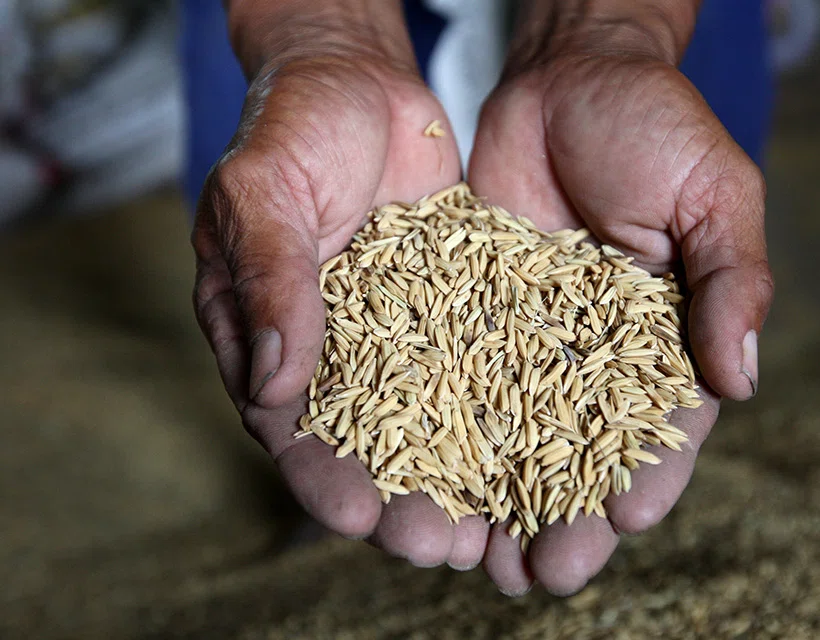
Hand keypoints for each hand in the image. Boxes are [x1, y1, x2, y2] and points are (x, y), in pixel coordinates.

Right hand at [192, 11, 493, 569]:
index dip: (319, 477)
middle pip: (370, 445)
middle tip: (444, 544)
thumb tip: (269, 386)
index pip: (289, 428)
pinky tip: (543, 445)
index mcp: (270, 340)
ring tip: (502, 526)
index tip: (356, 516)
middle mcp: (339, 353)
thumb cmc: (292, 129)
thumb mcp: (264, 195)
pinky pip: (483, 366)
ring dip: (464, 476)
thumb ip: (268, 283)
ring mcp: (402, 336)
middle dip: (403, 498)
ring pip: (435, 421)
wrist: (360, 81)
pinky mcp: (456, 311)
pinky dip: (508, 410)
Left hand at [467, 26, 773, 593]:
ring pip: (514, 439)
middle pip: (582, 453)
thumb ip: (731, 281)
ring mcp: (530, 341)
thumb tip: (743, 380)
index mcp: (668, 338)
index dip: (648, 473)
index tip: (628, 516)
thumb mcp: (713, 193)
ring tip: (482, 559)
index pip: (665, 424)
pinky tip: (428, 485)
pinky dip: (444, 437)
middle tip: (545, 573)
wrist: (565, 77)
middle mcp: (595, 354)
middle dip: (566, 516)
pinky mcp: (472, 317)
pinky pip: (456, 383)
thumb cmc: (655, 126)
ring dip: (499, 502)